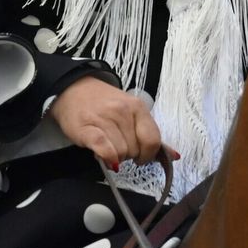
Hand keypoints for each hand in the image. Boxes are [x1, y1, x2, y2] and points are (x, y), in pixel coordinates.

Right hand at [48, 76, 174, 169]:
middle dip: (129, 155)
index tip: (141, 157)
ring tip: (108, 147)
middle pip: (135, 150)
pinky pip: (104, 149)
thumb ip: (150, 134)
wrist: (72, 89)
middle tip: (120, 147)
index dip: (148, 155)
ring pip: (120, 153)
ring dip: (116, 158)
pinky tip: (106, 158)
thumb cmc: (104, 103)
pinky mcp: (86, 129)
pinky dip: (108, 158)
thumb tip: (174, 156)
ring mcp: (104, 119)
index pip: (153, 140)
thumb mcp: (131, 112)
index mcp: (138, 107)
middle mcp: (123, 111)